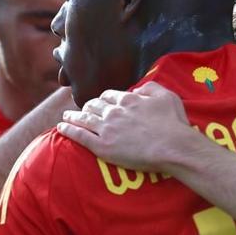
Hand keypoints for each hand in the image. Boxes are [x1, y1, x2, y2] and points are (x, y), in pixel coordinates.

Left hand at [57, 82, 195, 172]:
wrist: (172, 147)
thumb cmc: (174, 124)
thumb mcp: (167, 96)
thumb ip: (151, 88)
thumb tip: (139, 88)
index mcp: (128, 99)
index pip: (109, 96)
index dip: (103, 99)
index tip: (101, 103)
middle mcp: (114, 111)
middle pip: (94, 106)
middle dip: (87, 107)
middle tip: (83, 110)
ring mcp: (106, 128)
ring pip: (84, 119)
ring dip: (73, 116)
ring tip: (66, 116)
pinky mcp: (102, 146)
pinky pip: (80, 135)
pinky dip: (68, 130)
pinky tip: (61, 128)